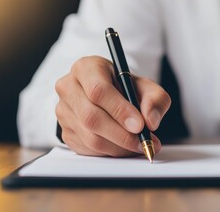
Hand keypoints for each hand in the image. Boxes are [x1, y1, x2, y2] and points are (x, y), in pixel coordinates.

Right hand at [55, 56, 170, 156]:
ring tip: (139, 145)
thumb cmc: (126, 88)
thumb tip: (151, 121)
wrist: (110, 96)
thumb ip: (155, 99)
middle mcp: (69, 87)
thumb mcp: (146, 86)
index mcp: (86, 68)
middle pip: (91, 117)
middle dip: (122, 134)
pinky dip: (111, 152)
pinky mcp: (65, 131)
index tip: (140, 125)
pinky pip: (88, 149)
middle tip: (144, 142)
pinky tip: (125, 147)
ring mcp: (64, 111)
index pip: (98, 90)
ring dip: (119, 147)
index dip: (120, 110)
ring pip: (90, 137)